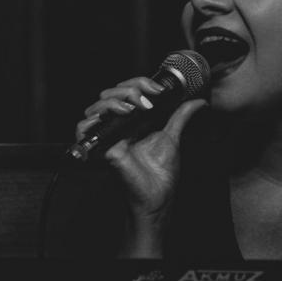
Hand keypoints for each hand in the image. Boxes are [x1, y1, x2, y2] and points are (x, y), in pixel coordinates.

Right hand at [75, 76, 206, 218]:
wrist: (158, 196)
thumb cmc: (161, 173)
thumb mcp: (173, 136)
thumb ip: (180, 116)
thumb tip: (198, 101)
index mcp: (131, 121)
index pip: (126, 90)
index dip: (141, 83)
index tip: (160, 90)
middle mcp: (117, 126)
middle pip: (110, 93)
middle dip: (130, 89)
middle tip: (150, 100)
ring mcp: (107, 136)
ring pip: (96, 105)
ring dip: (116, 100)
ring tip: (135, 107)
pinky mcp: (101, 148)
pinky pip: (83, 128)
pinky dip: (95, 118)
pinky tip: (120, 116)